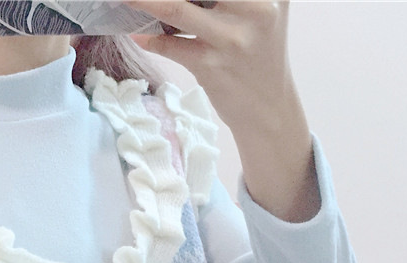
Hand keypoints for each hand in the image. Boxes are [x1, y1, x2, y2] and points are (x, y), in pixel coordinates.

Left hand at [127, 0, 319, 221]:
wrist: (267, 108)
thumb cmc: (259, 54)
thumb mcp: (261, 12)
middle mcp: (255, 9)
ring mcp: (231, 39)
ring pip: (178, 8)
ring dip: (146, 2)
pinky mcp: (210, 66)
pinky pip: (170, 45)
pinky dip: (150, 38)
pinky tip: (139, 34)